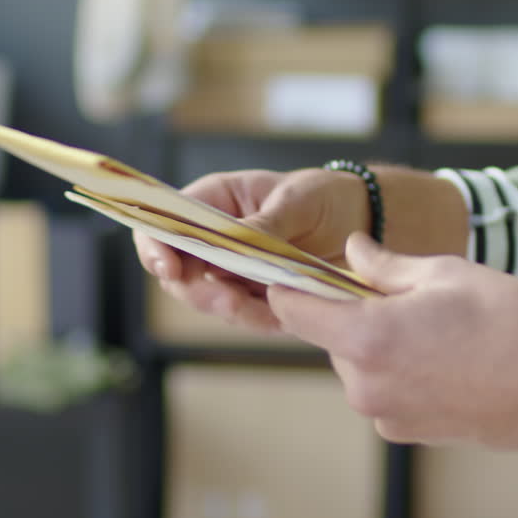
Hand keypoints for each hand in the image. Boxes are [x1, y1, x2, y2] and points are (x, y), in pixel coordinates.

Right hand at [134, 168, 371, 332]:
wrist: (361, 222)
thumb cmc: (324, 195)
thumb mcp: (298, 201)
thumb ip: (264, 223)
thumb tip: (236, 240)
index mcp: (214, 202)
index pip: (164, 223)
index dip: (156, 246)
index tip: (168, 267)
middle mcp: (214, 238)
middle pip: (179, 272)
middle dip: (198, 292)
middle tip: (229, 301)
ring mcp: (231, 270)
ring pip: (210, 300)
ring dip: (232, 311)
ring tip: (268, 313)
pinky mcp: (255, 296)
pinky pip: (244, 316)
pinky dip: (260, 322)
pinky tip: (284, 319)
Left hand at [268, 233, 517, 449]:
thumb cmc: (512, 318)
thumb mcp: (442, 272)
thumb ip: (382, 265)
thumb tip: (352, 249)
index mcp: (365, 338)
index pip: (292, 308)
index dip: (291, 282)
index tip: (302, 267)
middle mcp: (366, 385)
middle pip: (329, 336)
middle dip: (352, 311)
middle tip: (403, 293)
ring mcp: (387, 414)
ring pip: (358, 364)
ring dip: (378, 342)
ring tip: (436, 325)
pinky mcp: (409, 432)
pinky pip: (385, 390)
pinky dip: (401, 370)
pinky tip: (446, 356)